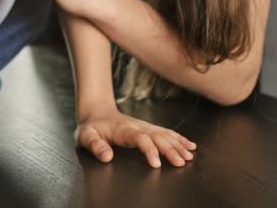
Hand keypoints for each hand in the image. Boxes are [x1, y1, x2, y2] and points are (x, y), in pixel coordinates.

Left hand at [76, 103, 196, 167]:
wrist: (96, 112)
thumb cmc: (91, 127)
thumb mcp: (86, 136)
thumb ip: (95, 146)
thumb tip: (107, 157)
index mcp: (123, 130)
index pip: (140, 139)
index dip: (149, 150)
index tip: (156, 163)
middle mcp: (138, 126)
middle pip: (157, 137)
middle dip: (170, 150)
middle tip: (181, 162)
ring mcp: (145, 126)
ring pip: (165, 135)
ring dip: (178, 145)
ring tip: (190, 155)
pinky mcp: (149, 128)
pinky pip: (166, 132)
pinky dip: (179, 139)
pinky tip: (190, 145)